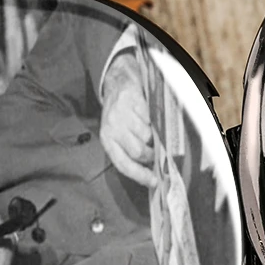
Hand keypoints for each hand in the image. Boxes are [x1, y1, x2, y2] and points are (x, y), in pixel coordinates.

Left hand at [100, 52, 156, 186]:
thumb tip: (152, 173)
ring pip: (147, 135)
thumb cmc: (121, 114)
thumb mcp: (119, 134)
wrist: (117, 82)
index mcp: (107, 140)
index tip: (155, 182)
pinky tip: (152, 117)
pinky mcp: (133, 100)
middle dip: (152, 154)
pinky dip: (155, 120)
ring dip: (155, 136)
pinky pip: (151, 118)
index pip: (123, 164)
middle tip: (158, 152)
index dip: (140, 175)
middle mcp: (112, 127)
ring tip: (155, 132)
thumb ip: (130, 151)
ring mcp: (122, 113)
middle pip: (138, 151)